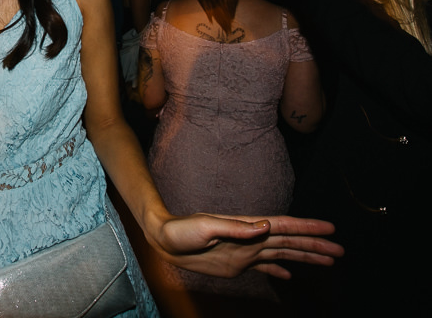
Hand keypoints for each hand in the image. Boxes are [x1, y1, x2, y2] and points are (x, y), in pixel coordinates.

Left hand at [153, 213, 343, 278]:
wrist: (164, 240)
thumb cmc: (181, 230)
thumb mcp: (206, 227)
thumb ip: (235, 228)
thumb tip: (264, 225)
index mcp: (246, 227)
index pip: (283, 227)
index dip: (307, 228)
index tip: (330, 230)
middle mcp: (250, 238)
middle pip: (289, 242)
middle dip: (314, 246)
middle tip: (340, 251)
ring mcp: (245, 251)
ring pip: (282, 254)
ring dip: (304, 257)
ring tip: (327, 261)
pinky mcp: (237, 263)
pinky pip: (264, 268)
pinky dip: (278, 272)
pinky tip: (290, 277)